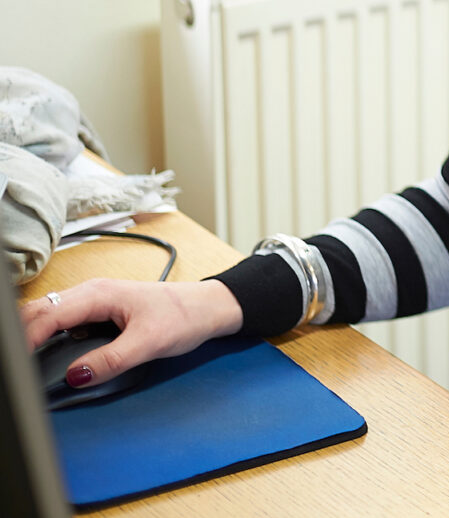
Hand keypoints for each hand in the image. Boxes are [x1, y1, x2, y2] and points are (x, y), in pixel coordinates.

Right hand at [18, 277, 243, 390]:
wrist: (209, 307)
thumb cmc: (185, 315)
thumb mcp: (149, 343)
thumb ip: (111, 360)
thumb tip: (77, 375)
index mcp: (99, 294)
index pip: (47, 315)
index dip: (26, 339)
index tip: (19, 365)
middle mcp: (92, 293)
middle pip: (40, 310)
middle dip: (21, 334)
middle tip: (17, 366)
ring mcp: (94, 301)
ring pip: (49, 314)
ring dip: (32, 333)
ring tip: (25, 359)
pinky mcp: (99, 311)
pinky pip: (63, 320)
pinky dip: (47, 334)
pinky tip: (45, 351)